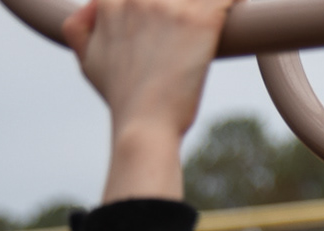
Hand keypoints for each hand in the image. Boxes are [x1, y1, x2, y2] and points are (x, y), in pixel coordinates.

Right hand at [65, 0, 234, 202]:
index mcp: (111, 2)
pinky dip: (236, 0)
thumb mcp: (87, 62)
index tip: (169, 18)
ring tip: (219, 15)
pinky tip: (244, 4)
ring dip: (204, 6)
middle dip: (182, 6)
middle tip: (188, 28)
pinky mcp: (201, 21)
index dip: (156, 4)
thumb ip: (80, 28)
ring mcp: (170, 6)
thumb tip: (90, 9)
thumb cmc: (122, 98)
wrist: (144, 125)